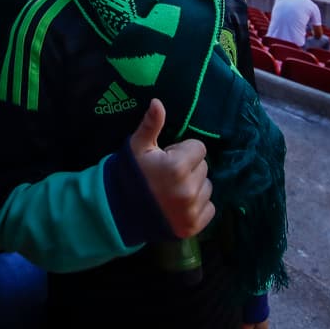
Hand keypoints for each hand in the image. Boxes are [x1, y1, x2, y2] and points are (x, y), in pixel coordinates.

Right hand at [130, 98, 213, 238]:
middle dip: (189, 167)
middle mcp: (188, 189)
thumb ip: (151, 125)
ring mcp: (192, 210)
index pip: (199, 148)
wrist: (119, 212)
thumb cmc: (131, 175)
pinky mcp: (194, 226)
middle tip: (169, 175)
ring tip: (174, 190)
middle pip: (204, 167)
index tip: (168, 158)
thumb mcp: (138, 147)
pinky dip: (199, 206)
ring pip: (208, 187)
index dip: (183, 151)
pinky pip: (210, 208)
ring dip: (195, 186)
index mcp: (177, 167)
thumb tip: (158, 102)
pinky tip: (181, 205)